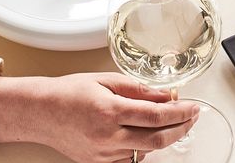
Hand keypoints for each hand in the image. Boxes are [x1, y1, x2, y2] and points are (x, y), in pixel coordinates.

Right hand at [0, 73, 198, 162]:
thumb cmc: (68, 92)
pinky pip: (129, 159)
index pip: (157, 115)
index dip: (181, 113)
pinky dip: (143, 148)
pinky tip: (145, 134)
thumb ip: (138, 89)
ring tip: (170, 121)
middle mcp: (107, 137)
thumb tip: (166, 95)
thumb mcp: (106, 80)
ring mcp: (102, 154)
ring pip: (145, 151)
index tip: (194, 107)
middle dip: (181, 129)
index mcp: (110, 111)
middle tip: (192, 117)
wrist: (40, 113)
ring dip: (163, 137)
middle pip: (157, 140)